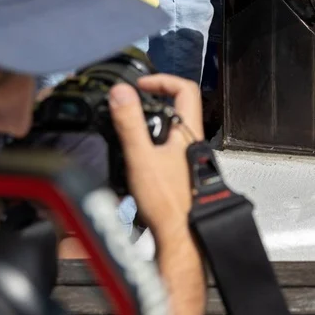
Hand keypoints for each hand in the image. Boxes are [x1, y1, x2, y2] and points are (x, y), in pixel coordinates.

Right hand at [108, 75, 203, 242]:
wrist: (180, 234)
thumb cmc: (168, 204)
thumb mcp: (141, 157)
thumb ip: (130, 123)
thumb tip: (122, 93)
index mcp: (188, 132)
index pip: (185, 89)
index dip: (163, 80)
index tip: (142, 85)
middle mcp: (192, 143)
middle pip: (178, 107)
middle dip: (154, 100)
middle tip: (133, 101)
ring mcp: (189, 158)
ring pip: (172, 129)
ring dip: (152, 123)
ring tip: (131, 126)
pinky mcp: (181, 173)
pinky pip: (168, 148)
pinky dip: (152, 144)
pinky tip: (137, 156)